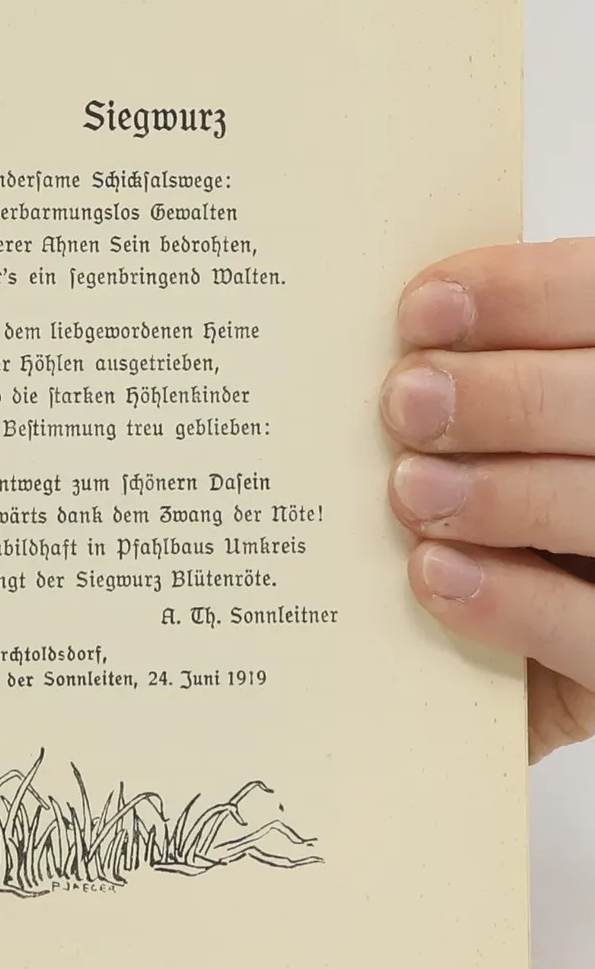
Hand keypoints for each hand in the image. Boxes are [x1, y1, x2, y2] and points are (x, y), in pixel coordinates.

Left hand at [385, 243, 594, 759]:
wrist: (497, 673)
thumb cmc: (485, 525)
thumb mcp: (479, 436)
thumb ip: (465, 375)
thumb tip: (393, 335)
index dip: (527, 295)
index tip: (421, 311)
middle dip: (506, 396)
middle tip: (404, 403)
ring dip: (502, 493)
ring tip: (408, 491)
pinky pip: (592, 632)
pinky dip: (512, 601)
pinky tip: (435, 574)